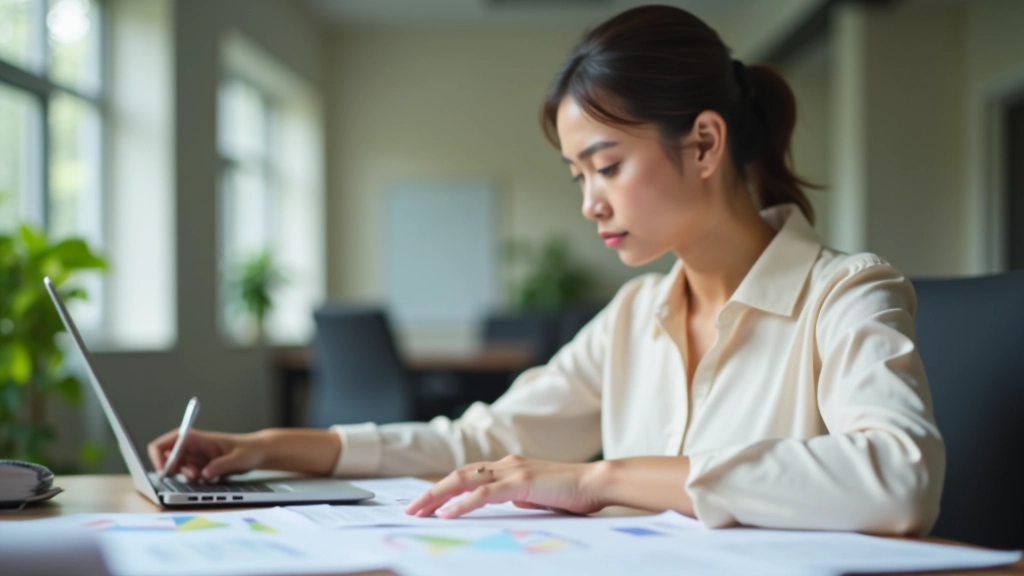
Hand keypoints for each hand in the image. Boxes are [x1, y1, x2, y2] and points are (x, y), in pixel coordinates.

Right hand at [147, 428, 265, 481]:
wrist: (259, 453)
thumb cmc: (249, 450)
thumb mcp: (238, 459)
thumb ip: (221, 465)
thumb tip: (204, 474)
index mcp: (196, 438)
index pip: (164, 443)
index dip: (158, 458)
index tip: (164, 472)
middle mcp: (192, 446)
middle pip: (166, 459)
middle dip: (174, 470)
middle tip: (194, 476)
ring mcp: (195, 457)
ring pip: (177, 469)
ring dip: (186, 476)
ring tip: (204, 477)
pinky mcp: (200, 466)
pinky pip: (187, 476)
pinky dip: (193, 481)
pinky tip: (208, 479)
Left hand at [404, 455, 607, 518]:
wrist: (597, 483)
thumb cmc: (573, 493)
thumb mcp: (538, 496)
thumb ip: (519, 497)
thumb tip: (507, 505)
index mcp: (510, 467)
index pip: (469, 475)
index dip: (445, 488)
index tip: (427, 505)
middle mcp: (507, 464)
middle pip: (458, 474)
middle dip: (431, 493)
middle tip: (411, 509)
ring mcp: (512, 471)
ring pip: (464, 480)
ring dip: (437, 496)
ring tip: (418, 510)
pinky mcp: (520, 483)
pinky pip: (484, 494)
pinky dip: (461, 503)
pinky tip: (446, 513)